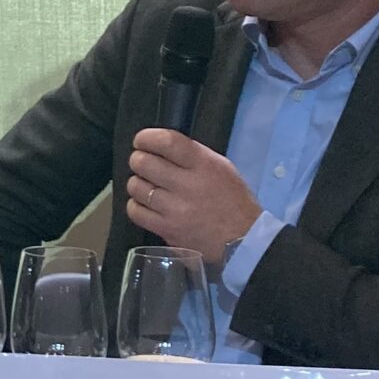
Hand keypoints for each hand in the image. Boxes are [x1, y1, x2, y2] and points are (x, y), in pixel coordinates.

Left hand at [125, 128, 261, 259]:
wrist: (243, 240)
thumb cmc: (234, 201)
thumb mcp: (221, 168)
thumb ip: (192, 155)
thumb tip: (162, 147)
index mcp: (203, 165)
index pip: (167, 142)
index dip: (147, 138)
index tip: (142, 141)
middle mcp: (188, 185)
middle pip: (144, 163)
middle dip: (138, 160)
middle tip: (142, 164)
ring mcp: (175, 210)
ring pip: (136, 187)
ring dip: (137, 183)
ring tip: (146, 185)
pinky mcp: (167, 230)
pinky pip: (136, 212)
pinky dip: (136, 205)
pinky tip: (145, 204)